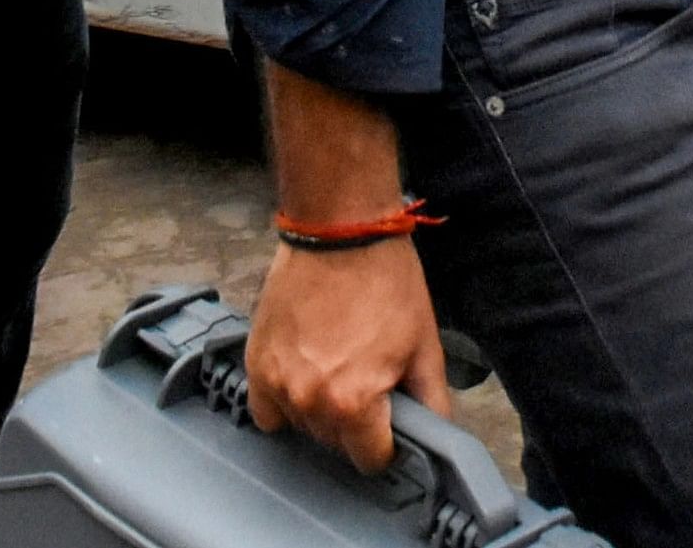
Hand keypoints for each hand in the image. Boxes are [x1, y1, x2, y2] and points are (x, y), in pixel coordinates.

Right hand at [243, 238, 450, 472]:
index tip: (389, 421)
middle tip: (367, 384)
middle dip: (355, 425)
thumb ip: (431, 402)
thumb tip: (435, 434)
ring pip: (302, 427)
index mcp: (355, 403)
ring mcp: (278, 383)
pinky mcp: (256, 363)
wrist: (341, 233)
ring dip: (319, 412)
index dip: (387, 443)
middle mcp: (311, 402)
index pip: (371, 459)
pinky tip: (302, 377)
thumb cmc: (386, 282)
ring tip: (336, 369)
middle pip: (335, 445)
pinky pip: (266, 410)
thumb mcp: (425, 346)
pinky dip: (282, 402)